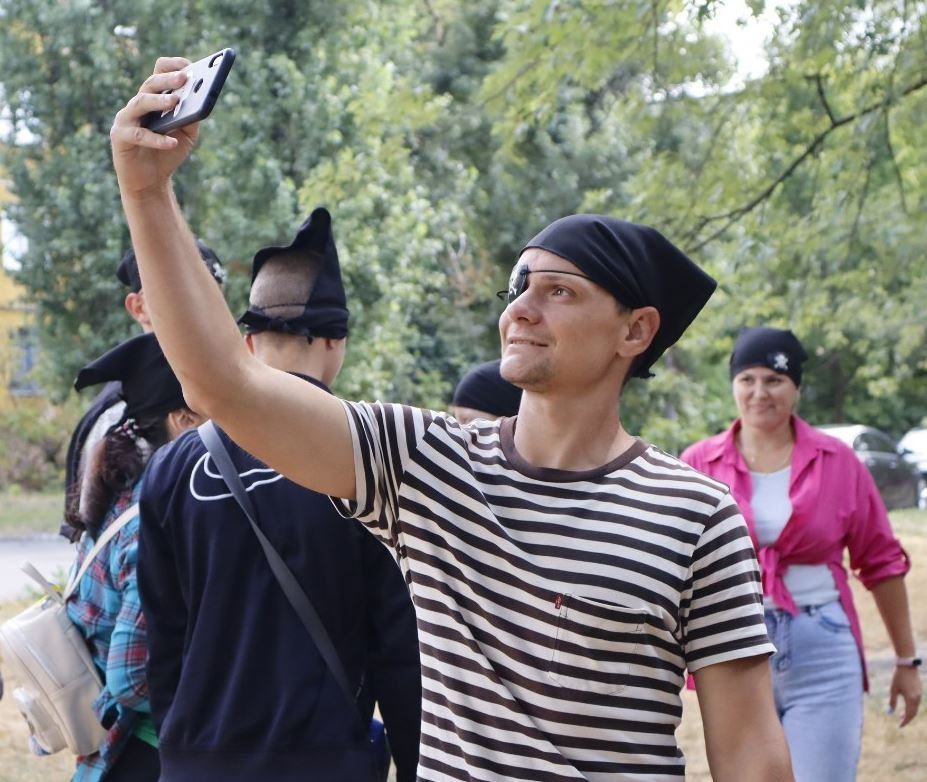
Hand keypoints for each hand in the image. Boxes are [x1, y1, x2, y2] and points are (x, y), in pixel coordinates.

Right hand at [110, 57, 196, 198]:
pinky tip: (172, 142)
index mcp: (153, 100)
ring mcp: (126, 119)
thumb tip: (202, 99)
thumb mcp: (186, 134)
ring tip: (176, 101)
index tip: (189, 65)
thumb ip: (192, 117)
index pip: (158, 73)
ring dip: (159, 101)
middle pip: (150, 84)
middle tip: (185, 77)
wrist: (150, 182)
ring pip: (140, 103)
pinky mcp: (120, 137)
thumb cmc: (167, 154)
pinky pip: (139, 135)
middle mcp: (137, 105)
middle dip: (168, 80)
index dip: (172, 66)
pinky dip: (157, 139)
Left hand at [888, 665, 922, 726]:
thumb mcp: (893, 690)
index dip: (904, 721)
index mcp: (911, 700)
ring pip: (916, 708)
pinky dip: (912, 707)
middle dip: (907, 718)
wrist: (907, 666)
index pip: (909, 715)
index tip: (899, 726)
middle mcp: (918, 699)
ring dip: (909, 713)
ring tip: (901, 714)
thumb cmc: (898, 677)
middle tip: (900, 721)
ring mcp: (920, 695)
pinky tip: (906, 705)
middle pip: (914, 713)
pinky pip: (917, 702)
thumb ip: (892, 701)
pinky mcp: (920, 691)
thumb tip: (889, 712)